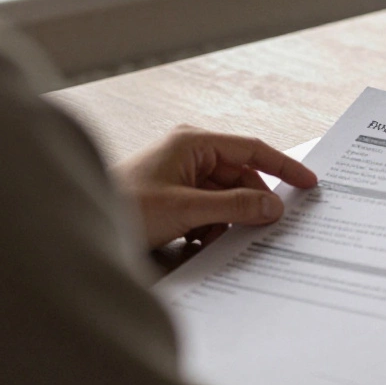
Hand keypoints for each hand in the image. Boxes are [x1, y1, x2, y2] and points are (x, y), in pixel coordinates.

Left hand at [110, 125, 317, 247]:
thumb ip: (234, 206)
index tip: (308, 183)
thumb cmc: (123, 208)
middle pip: (240, 178)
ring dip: (222, 222)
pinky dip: (207, 228)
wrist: (77, 232)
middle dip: (246, 206)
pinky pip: (208, 210)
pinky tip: (192, 242)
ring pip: (225, 198)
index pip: (252, 149)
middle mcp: (189, 153)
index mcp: (193, 142)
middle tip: (257, 230)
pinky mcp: (173, 197)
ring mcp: (180, 174)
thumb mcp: (186, 210)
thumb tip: (273, 205)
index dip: (283, 166)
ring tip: (205, 240)